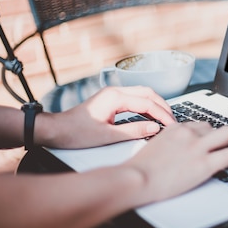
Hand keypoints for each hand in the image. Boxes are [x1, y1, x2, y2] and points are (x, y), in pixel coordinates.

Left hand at [37, 86, 176, 148]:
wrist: (55, 130)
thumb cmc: (76, 133)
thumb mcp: (107, 136)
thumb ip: (134, 131)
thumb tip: (155, 128)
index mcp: (115, 97)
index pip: (146, 103)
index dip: (162, 114)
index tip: (171, 125)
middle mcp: (115, 91)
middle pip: (148, 93)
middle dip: (163, 106)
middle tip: (173, 120)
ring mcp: (113, 94)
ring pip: (142, 93)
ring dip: (156, 104)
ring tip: (166, 118)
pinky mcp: (111, 100)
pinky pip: (135, 98)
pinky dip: (147, 105)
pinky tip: (151, 115)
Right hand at [123, 122, 227, 203]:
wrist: (136, 179)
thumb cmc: (139, 171)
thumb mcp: (155, 148)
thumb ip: (170, 145)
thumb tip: (179, 153)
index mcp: (176, 128)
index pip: (201, 125)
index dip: (212, 134)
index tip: (216, 142)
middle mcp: (189, 133)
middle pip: (217, 128)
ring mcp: (197, 147)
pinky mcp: (204, 163)